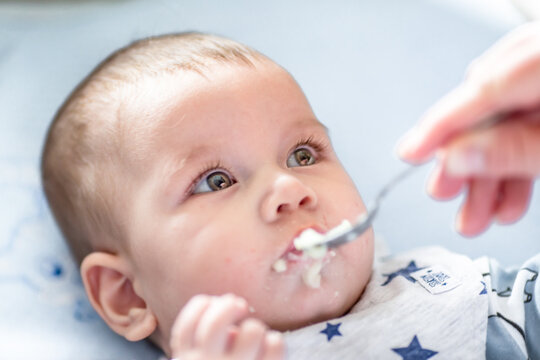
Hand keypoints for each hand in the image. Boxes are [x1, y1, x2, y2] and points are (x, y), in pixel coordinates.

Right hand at [169, 294, 284, 359]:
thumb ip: (203, 348)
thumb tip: (231, 317)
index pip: (187, 325)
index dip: (201, 305)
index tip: (213, 301)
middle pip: (216, 323)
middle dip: (229, 306)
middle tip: (240, 305)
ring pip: (251, 331)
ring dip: (255, 327)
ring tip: (256, 336)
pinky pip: (274, 346)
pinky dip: (275, 341)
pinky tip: (271, 344)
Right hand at [397, 21, 539, 235]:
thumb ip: (514, 149)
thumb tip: (459, 158)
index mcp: (539, 62)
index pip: (478, 94)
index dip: (438, 128)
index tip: (408, 153)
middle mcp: (538, 64)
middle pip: (486, 116)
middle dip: (464, 165)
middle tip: (443, 193)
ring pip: (505, 130)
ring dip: (490, 176)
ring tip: (478, 216)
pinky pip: (526, 129)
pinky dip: (516, 165)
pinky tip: (507, 199)